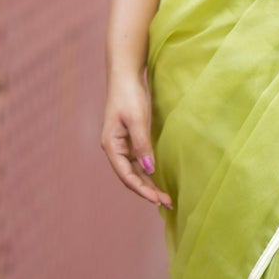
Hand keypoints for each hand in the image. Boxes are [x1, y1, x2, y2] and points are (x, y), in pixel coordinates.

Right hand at [101, 70, 171, 207]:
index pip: (126, 175)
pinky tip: (158, 179)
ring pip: (134, 171)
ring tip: (164, 197)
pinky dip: (147, 172)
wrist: (125, 76)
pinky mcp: (129, 139)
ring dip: (148, 184)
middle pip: (130, 176)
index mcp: (111, 145)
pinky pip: (138, 162)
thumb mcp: (137, 119)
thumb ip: (142, 144)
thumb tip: (148, 169)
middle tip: (167, 203)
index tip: (157, 199)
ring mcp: (122, 145)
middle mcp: (114, 148)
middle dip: (147, 191)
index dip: (142, 189)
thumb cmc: (129, 95)